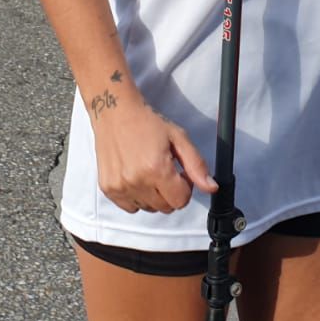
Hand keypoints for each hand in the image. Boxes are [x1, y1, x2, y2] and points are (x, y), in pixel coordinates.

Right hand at [91, 95, 216, 213]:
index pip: (181, 201)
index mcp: (156, 169)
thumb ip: (197, 165)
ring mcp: (120, 187)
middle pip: (165, 207)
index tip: (179, 173)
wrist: (115, 112)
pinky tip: (136, 177)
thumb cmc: (146, 122)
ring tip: (148, 171)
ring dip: (153, 195)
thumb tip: (211, 188)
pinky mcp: (108, 189)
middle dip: (170, 193)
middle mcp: (136, 181)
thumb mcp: (178, 138)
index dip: (185, 187)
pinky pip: (130, 207)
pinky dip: (137, 197)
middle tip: (165, 170)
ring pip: (148, 208)